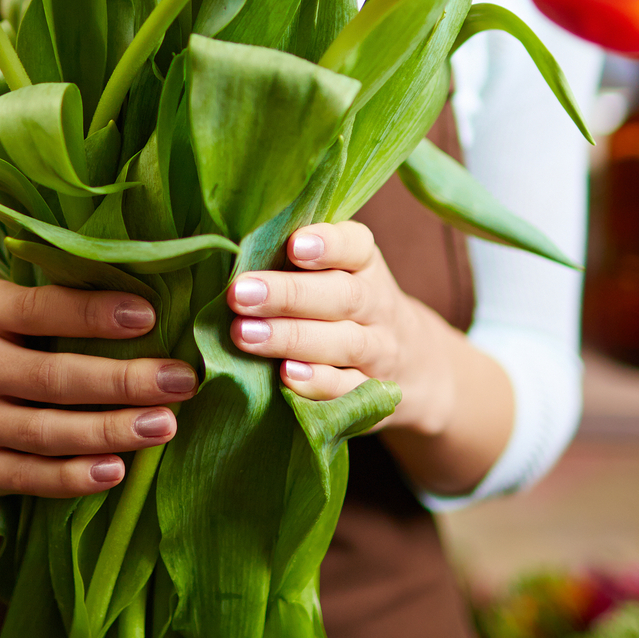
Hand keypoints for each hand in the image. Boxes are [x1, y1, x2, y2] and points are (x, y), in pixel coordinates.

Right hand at [0, 281, 195, 498]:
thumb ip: (51, 302)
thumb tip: (144, 293)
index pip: (39, 311)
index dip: (92, 313)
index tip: (150, 313)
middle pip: (52, 378)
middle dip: (122, 381)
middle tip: (181, 380)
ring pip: (45, 432)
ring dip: (109, 432)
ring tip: (165, 426)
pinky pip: (27, 477)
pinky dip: (71, 478)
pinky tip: (117, 471)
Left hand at [226, 222, 460, 436]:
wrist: (410, 361)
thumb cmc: (342, 301)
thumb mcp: (336, 271)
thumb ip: (292, 259)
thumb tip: (227, 249)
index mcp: (365, 264)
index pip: (356, 247)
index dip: (329, 244)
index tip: (295, 244)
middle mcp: (377, 305)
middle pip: (343, 296)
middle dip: (289, 295)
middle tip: (239, 293)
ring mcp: (378, 350)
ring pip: (343, 343)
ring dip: (291, 338)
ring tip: (243, 334)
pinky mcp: (373, 393)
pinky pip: (349, 388)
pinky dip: (318, 384)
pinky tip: (285, 376)